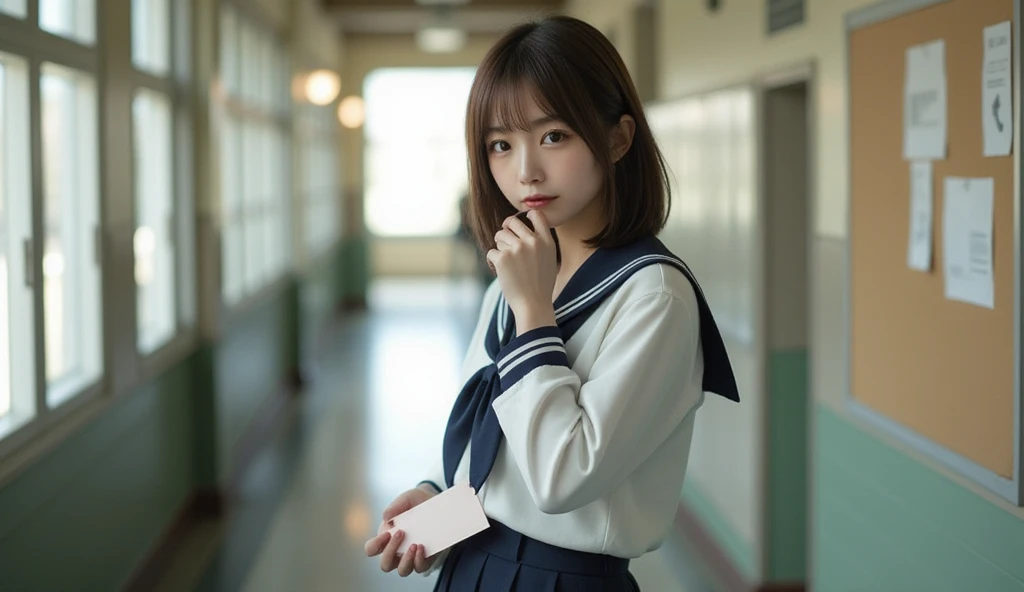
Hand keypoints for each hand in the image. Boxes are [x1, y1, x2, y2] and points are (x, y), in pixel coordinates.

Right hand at [364, 485, 437, 575]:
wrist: (438, 505)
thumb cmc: (417, 503)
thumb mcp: (407, 499)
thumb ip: (395, 506)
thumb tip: (386, 517)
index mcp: (386, 537)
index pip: (371, 549)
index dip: (375, 545)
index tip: (387, 533)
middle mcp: (396, 551)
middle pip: (385, 564)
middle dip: (390, 551)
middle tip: (401, 533)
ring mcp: (410, 557)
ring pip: (402, 570)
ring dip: (406, 560)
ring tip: (414, 544)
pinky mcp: (425, 559)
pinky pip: (420, 568)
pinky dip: (420, 560)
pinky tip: (422, 547)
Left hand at [486, 210, 557, 331]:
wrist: (533, 305)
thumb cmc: (541, 286)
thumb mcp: (550, 260)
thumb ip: (540, 243)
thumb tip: (525, 230)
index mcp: (546, 241)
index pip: (536, 215)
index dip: (526, 215)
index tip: (520, 222)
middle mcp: (532, 241)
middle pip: (512, 222)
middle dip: (505, 229)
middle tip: (503, 238)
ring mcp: (517, 249)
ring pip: (499, 236)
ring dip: (499, 246)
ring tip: (507, 262)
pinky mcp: (502, 258)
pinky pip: (492, 252)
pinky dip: (493, 261)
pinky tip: (501, 271)